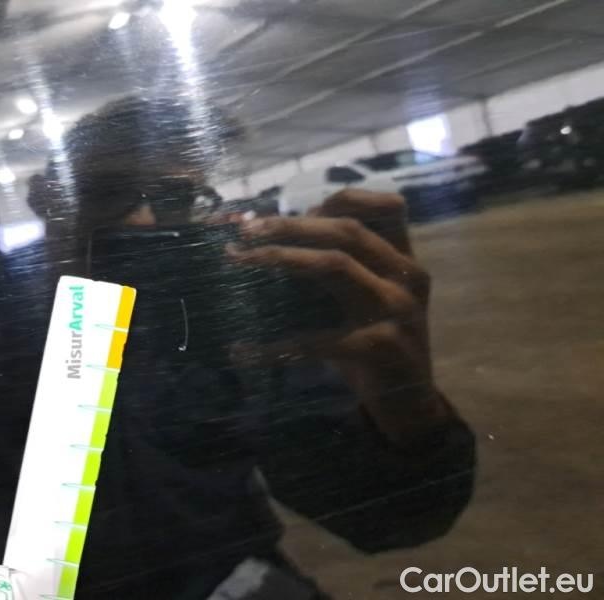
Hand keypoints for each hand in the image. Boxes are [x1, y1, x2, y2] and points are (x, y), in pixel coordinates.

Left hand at [227, 189, 449, 444]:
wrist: (411, 404)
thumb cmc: (375, 344)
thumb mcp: (363, 299)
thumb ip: (337, 268)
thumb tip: (275, 240)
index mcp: (404, 259)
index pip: (386, 207)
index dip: (336, 200)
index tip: (290, 209)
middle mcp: (407, 276)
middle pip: (348, 230)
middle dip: (292, 224)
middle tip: (245, 231)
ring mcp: (399, 309)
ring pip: (336, 265)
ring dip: (282, 257)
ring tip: (240, 260)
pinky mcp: (383, 346)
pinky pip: (320, 340)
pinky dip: (278, 346)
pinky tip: (245, 353)